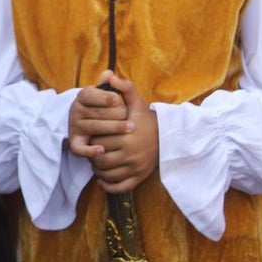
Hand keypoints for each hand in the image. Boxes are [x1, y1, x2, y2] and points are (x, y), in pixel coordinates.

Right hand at [68, 69, 130, 158]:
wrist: (85, 125)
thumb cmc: (101, 107)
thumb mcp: (104, 94)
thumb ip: (109, 85)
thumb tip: (110, 74)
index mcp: (82, 97)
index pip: (90, 95)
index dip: (104, 97)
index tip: (118, 99)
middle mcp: (76, 111)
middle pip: (96, 112)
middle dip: (115, 115)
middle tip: (131, 118)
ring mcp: (75, 127)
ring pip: (93, 127)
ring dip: (112, 128)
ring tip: (129, 128)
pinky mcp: (75, 143)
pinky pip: (80, 148)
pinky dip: (90, 150)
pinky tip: (102, 150)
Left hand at [89, 77, 158, 192]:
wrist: (169, 138)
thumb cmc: (148, 119)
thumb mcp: (137, 102)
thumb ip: (123, 88)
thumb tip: (109, 75)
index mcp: (127, 136)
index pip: (98, 140)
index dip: (92, 138)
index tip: (92, 135)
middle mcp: (131, 154)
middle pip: (100, 158)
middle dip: (93, 154)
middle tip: (93, 149)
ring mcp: (135, 168)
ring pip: (106, 173)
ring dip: (97, 170)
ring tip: (97, 161)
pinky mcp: (139, 178)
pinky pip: (118, 187)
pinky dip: (107, 184)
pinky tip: (103, 177)